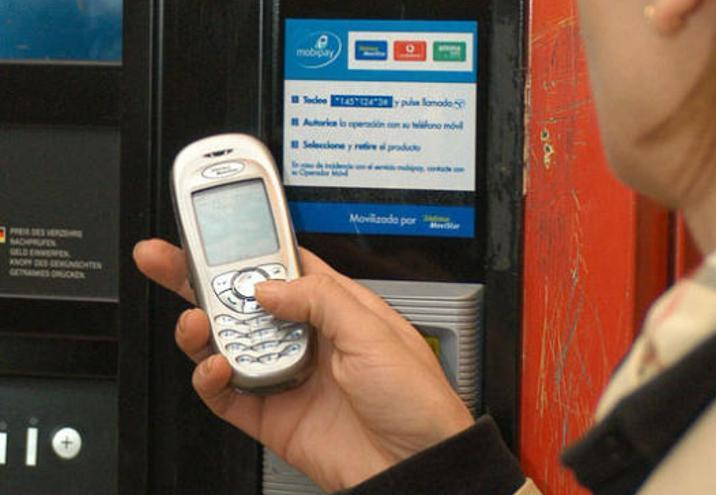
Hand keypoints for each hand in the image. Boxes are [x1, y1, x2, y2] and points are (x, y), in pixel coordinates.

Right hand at [133, 239, 473, 490]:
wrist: (417, 464)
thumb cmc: (416, 400)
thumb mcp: (375, 332)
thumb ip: (319, 299)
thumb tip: (267, 285)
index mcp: (337, 309)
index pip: (282, 267)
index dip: (248, 248)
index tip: (214, 230)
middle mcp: (308, 338)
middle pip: (244, 301)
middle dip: (201, 278)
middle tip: (165, 257)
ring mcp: (287, 377)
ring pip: (228, 344)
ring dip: (203, 329)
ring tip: (195, 321)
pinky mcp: (273, 416)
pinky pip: (227, 395)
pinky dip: (211, 380)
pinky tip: (215, 367)